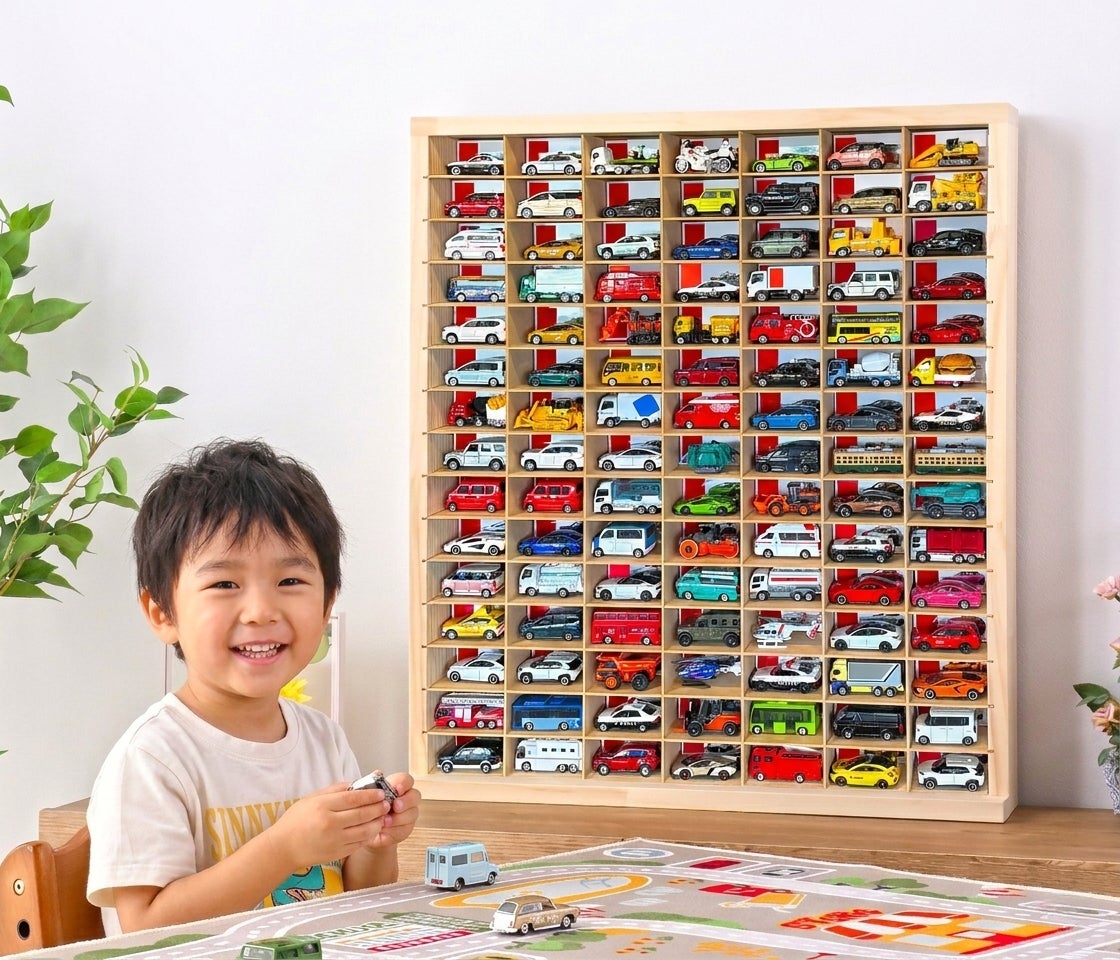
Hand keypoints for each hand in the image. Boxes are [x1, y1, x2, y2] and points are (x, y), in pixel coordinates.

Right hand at [269, 782, 388, 870]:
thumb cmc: (296, 820)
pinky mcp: (337, 854)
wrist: (283, 848)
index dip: (370, 795)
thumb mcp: (312, 798)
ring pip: (365, 830)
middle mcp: (330, 824)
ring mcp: (335, 841)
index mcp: (323, 806)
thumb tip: (356, 784)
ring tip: (382, 817)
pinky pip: (359, 843)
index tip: (380, 792)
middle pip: (362, 814)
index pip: (354, 798)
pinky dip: (368, 836)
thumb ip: (335, 790)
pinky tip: (372, 829)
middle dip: (378, 808)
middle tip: (387, 803)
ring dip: (377, 823)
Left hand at [364, 771, 419, 849]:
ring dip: (399, 818)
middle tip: (396, 806)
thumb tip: (377, 774)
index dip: (404, 783)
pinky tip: (384, 830)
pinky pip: (405, 829)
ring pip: (412, 814)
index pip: (407, 780)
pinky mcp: (405, 829)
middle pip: (415, 796)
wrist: (363, 828)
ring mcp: (408, 814)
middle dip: (406, 801)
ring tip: (384, 821)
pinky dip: (394, 830)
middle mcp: (407, 799)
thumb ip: (372, 784)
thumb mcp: (366, 795)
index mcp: (398, 787)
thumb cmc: (366, 808)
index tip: (397, 789)